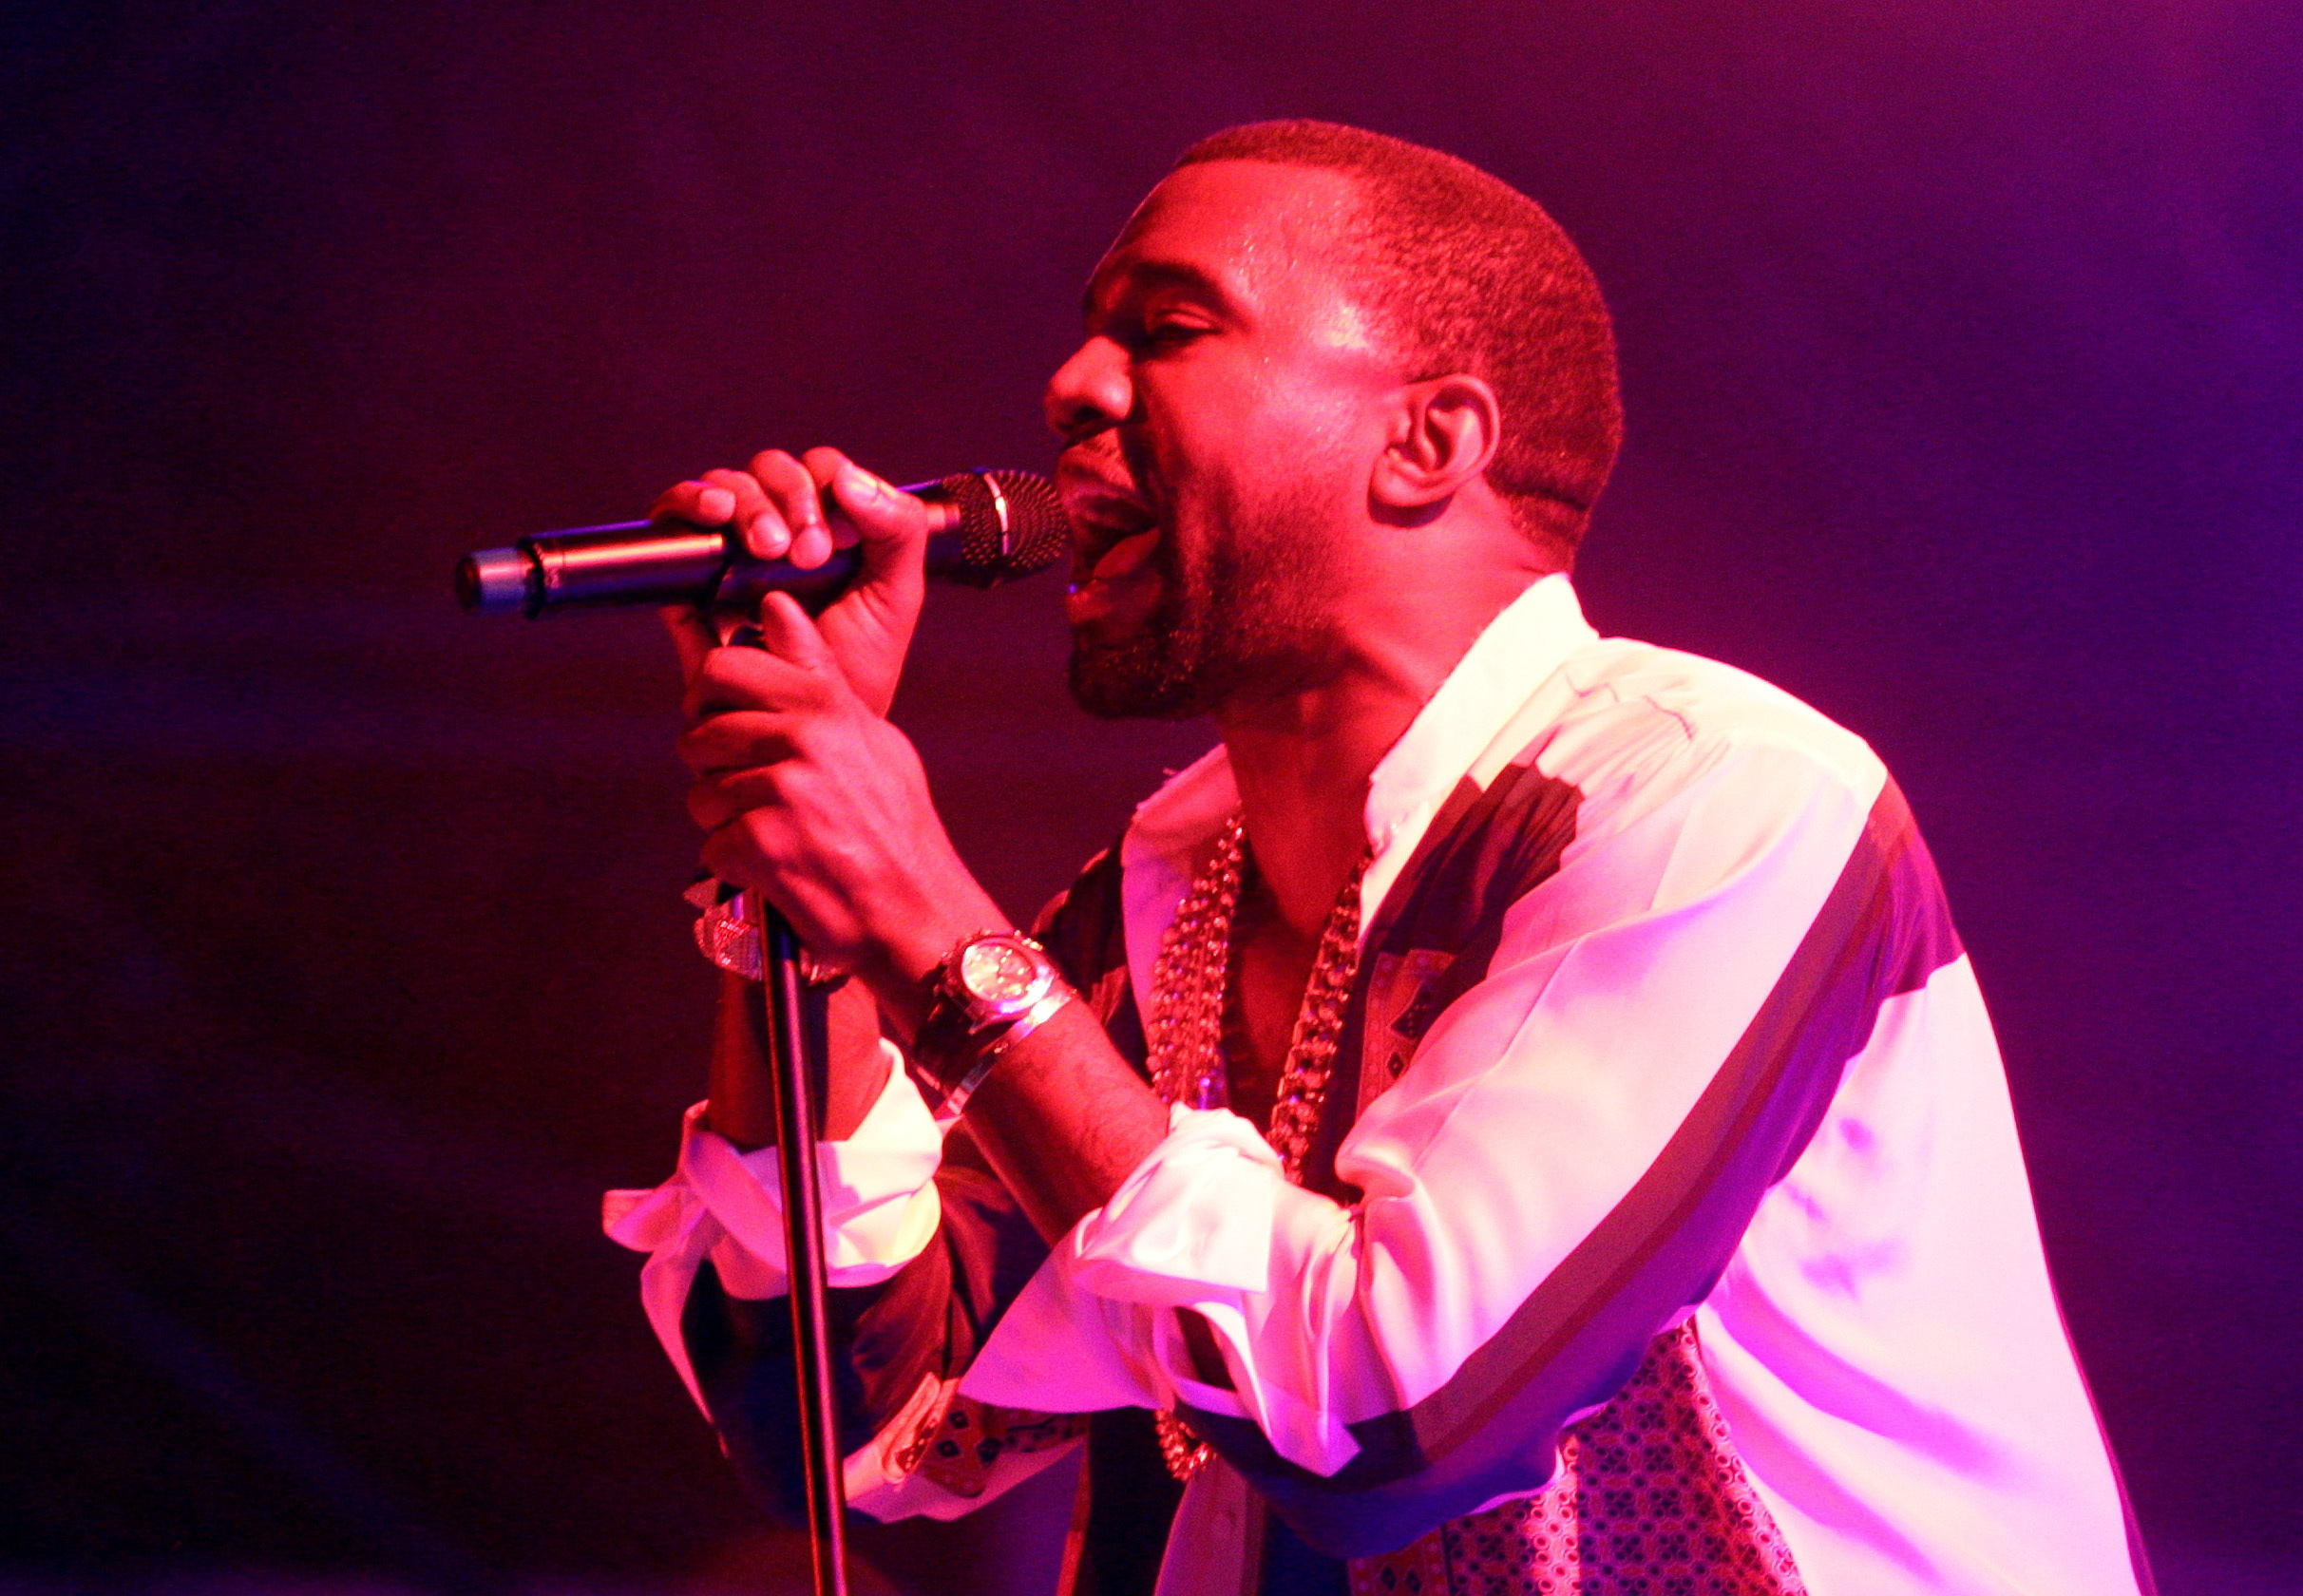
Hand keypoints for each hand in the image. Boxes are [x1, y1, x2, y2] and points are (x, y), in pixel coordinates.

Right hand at [651, 447, 930, 716]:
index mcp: (825, 525)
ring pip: (724, 487)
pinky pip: (672, 522)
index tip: (840, 542)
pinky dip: (687, 505)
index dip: (826, 489)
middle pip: (769, 471)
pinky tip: (714, 516)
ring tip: (766, 548)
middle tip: (804, 555)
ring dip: (745, 501)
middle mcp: (775, 530)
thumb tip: (849, 476)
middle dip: (787, 497)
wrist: (811, 728)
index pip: (819, 471)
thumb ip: (898, 528)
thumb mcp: (896, 594)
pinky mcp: (688, 580)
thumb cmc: (857, 666)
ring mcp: (730, 551)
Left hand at [674, 592, 1004, 1013]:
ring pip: (700, 793)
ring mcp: (780, 793)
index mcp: (826, 705)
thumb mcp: (870, 736)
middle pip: (699, 733)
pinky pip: (711, 845)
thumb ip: (816, 672)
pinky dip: (737, 863)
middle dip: (711, 765)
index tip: (721, 718)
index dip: (709, 695)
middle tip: (748, 790)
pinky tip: (777, 866)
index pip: (725, 667)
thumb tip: (777, 606)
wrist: (914, 911)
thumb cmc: (894, 827)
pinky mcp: (760, 845)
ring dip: (725, 820)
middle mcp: (802, 740)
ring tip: (775, 833)